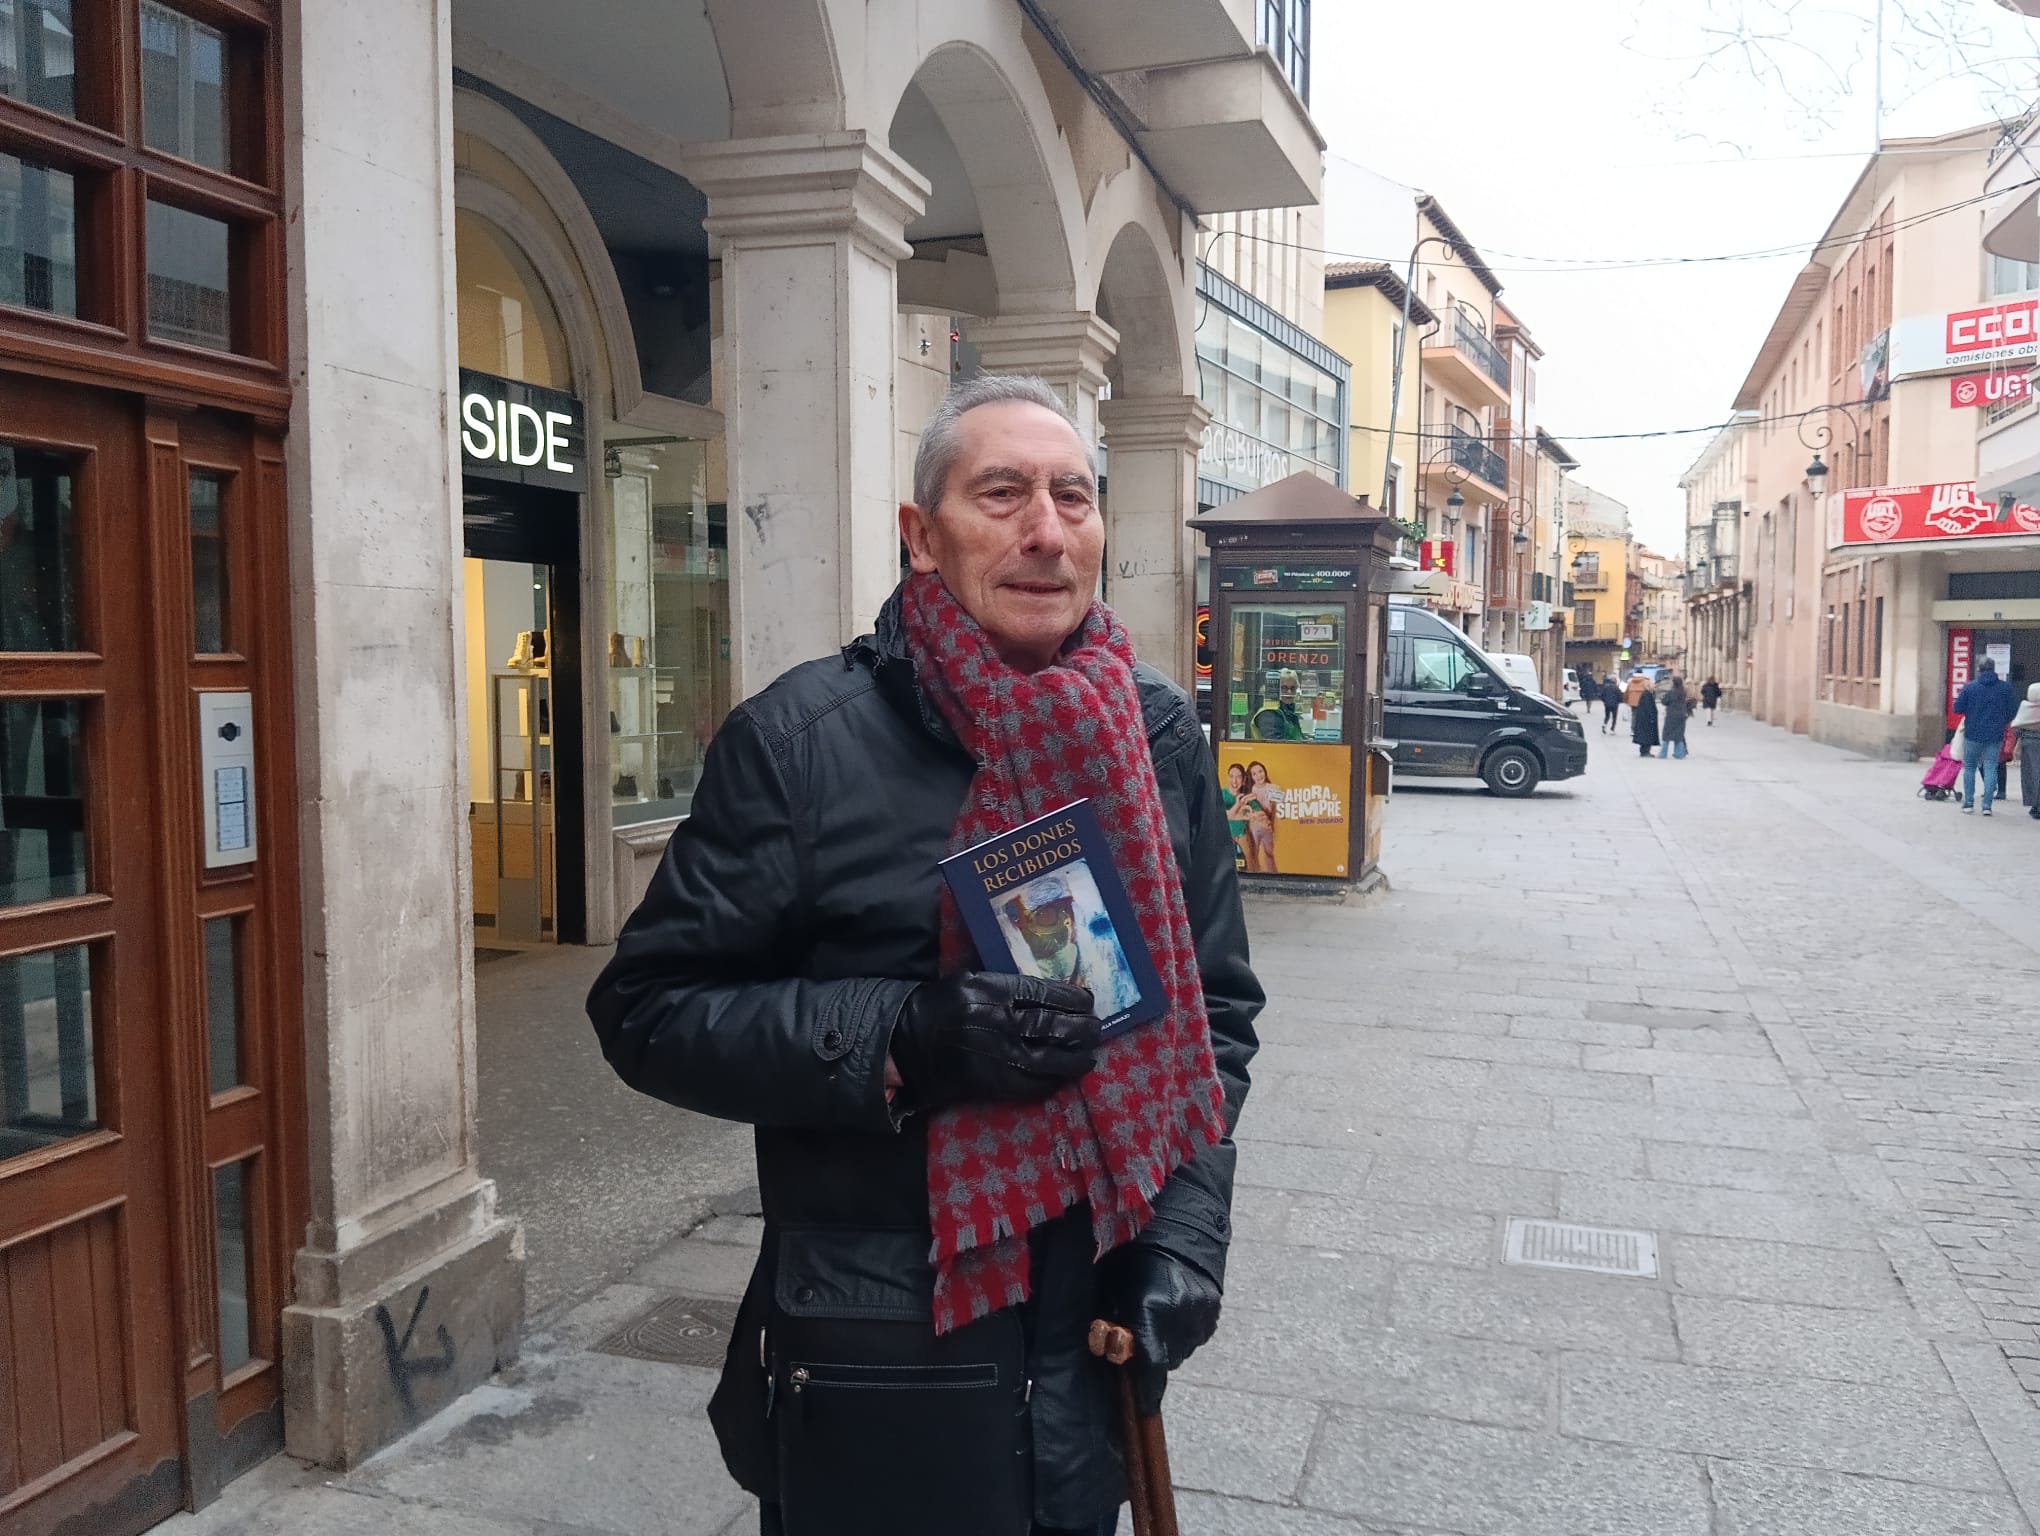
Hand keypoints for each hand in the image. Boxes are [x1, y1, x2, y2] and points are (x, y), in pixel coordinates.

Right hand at [889, 972, 1098, 1110]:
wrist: (907, 1043)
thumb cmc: (941, 1006)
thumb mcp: (970, 980)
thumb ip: (1006, 985)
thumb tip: (1051, 991)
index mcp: (991, 990)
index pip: (1044, 992)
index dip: (1072, 998)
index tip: (1088, 1001)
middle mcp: (997, 1021)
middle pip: (1053, 1025)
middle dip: (1081, 1028)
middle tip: (1096, 1028)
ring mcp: (996, 1054)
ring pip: (1049, 1058)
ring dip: (1075, 1058)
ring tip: (1090, 1055)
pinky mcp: (992, 1082)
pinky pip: (1032, 1085)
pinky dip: (1054, 1081)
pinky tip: (1066, 1076)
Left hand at [1104, 1244, 1222, 1414]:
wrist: (1178, 1226)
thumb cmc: (1133, 1254)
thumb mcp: (1114, 1284)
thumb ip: (1112, 1317)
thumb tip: (1104, 1347)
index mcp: (1151, 1309)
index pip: (1150, 1364)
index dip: (1147, 1390)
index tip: (1144, 1406)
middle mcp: (1180, 1315)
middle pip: (1168, 1360)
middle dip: (1153, 1360)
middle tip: (1140, 1347)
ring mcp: (1201, 1313)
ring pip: (1184, 1349)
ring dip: (1170, 1345)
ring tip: (1157, 1324)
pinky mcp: (1213, 1309)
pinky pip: (1197, 1334)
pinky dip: (1185, 1331)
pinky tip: (1174, 1313)